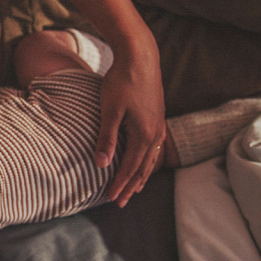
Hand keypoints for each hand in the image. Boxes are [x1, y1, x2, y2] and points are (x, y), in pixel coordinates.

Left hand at [96, 55, 165, 207]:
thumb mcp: (109, 111)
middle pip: (143, 168)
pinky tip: (144, 162)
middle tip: (120, 203)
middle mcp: (155, 134)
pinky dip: (147, 161)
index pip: (130, 168)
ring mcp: (159, 125)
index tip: (110, 199)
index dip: (119, 185)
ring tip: (133, 189)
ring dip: (140, 175)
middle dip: (130, 186)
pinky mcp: (157, 117)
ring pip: (150, 159)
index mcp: (144, 135)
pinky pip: (154, 148)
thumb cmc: (121, 81)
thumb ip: (106, 138)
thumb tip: (101, 165)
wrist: (140, 57)